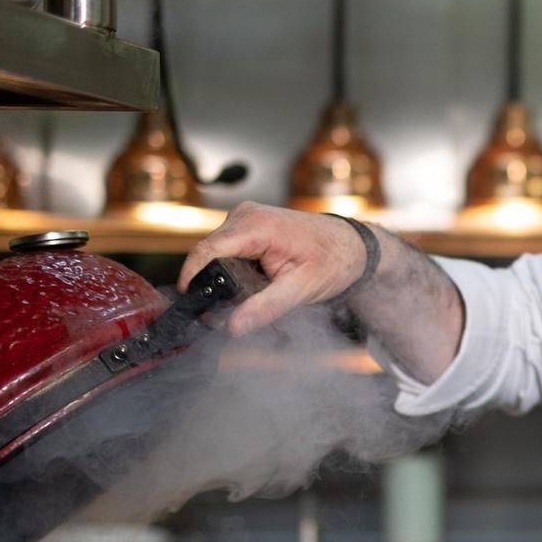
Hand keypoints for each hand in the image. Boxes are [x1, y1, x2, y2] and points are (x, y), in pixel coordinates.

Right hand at [178, 202, 365, 334]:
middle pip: (208, 255)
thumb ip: (266, 307)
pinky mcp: (247, 228)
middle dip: (213, 287)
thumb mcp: (302, 289)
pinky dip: (234, 273)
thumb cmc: (334, 260)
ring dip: (225, 281)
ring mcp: (245, 219)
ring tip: (251, 300)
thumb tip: (233, 326)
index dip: (192, 277)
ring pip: (216, 256)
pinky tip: (255, 285)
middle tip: (229, 317)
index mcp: (257, 225)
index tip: (189, 305)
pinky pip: (227, 253)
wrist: (353, 246)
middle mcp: (246, 216)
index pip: (208, 250)